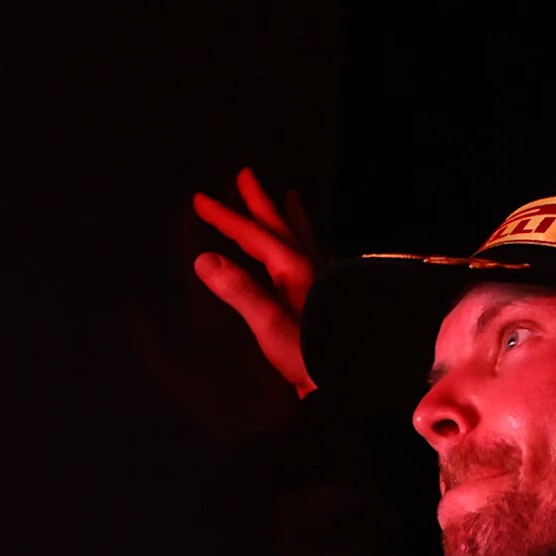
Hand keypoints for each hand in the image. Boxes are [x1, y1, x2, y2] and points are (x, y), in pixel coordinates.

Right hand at [187, 167, 322, 396]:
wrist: (354, 380)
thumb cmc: (312, 356)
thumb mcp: (270, 324)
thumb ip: (240, 291)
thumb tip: (205, 260)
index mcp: (292, 270)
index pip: (253, 235)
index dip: (226, 217)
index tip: (200, 199)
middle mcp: (310, 269)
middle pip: (281, 227)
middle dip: (260, 203)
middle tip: (246, 175)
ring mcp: (323, 283)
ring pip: (304, 239)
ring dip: (292, 218)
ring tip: (291, 197)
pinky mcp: (332, 301)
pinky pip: (317, 260)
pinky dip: (310, 248)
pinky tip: (316, 252)